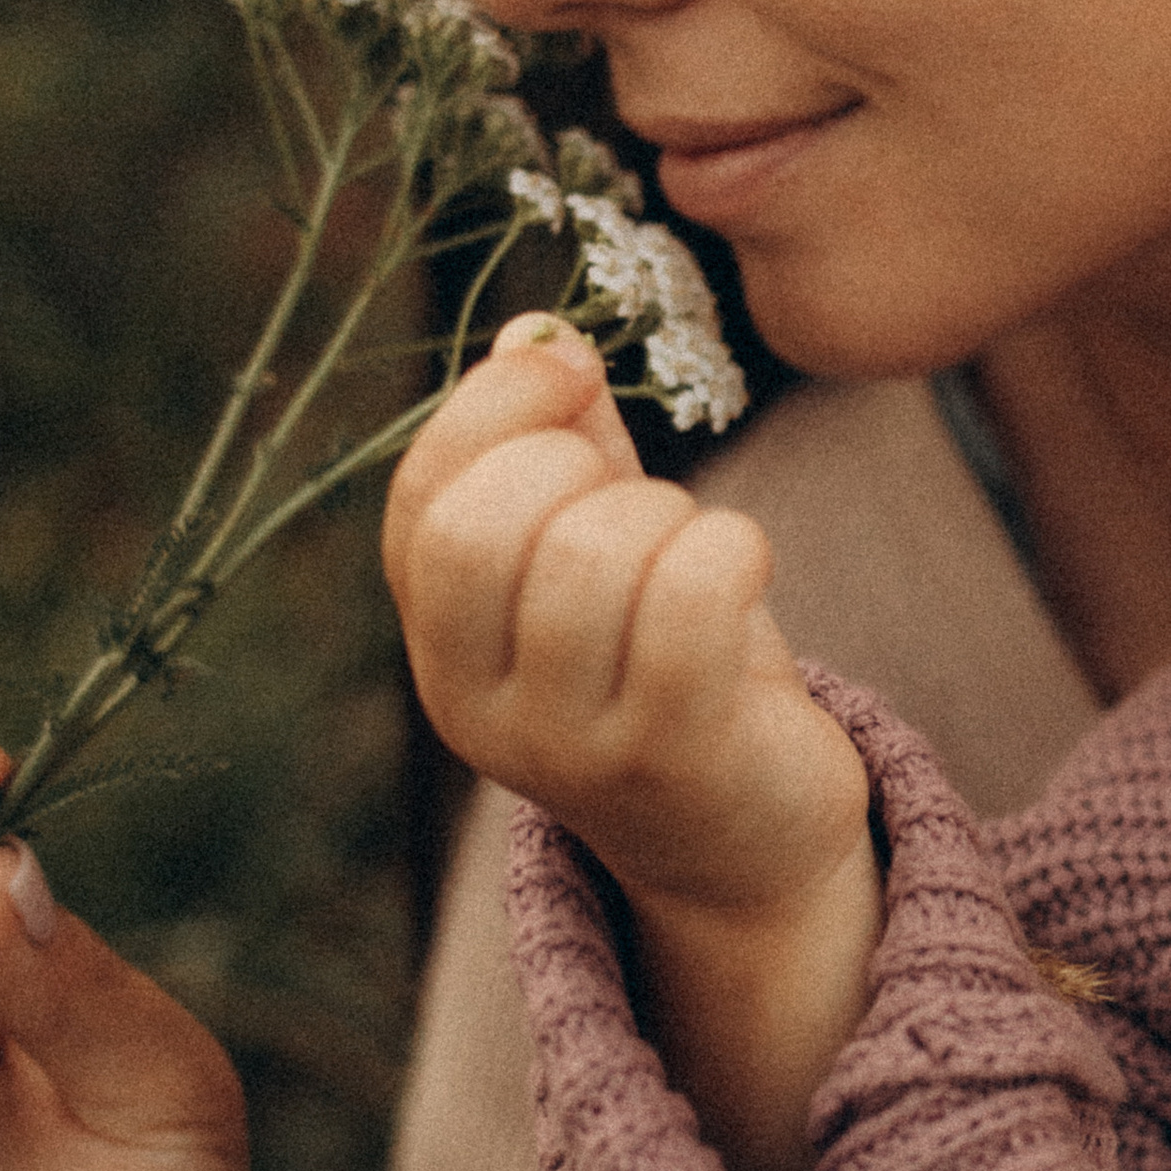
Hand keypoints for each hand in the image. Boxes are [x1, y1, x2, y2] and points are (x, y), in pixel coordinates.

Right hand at [384, 319, 879, 1170]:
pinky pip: (694, 602)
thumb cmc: (674, 669)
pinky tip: (744, 570)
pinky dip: (732, 548)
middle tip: (646, 505)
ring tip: (698, 554)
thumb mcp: (603, 552)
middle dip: (583, 472)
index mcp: (441, 644)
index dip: (495, 404)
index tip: (572, 370)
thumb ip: (567, 445)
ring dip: (673, 516)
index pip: (421, 497)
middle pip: (486, 527)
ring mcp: (569, 748)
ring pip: (597, 555)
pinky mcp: (673, 761)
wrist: (749, 839)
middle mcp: (475, 709)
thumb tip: (536, 330)